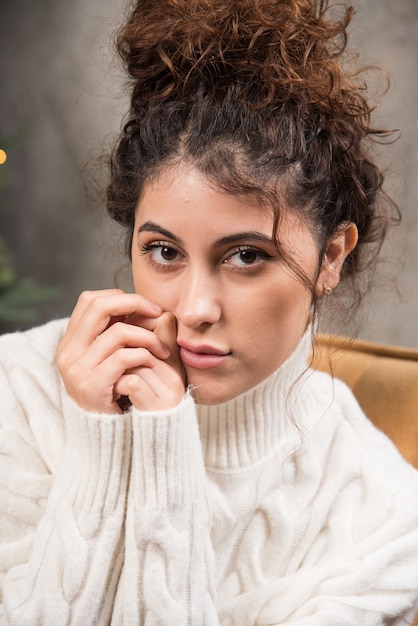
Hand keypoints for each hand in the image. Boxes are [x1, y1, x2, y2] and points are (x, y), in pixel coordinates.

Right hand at [57, 290, 180, 413]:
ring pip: (118, 332)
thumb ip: (121, 332)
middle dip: (133, 303)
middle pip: (99, 306)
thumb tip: (144, 305)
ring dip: (147, 337)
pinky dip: (144, 355)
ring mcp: (76, 369)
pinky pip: (124, 357)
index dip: (119, 297)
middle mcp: (68, 353)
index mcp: (70, 342)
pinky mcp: (91, 385)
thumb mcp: (115, 357)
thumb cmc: (118, 392)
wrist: (109, 435)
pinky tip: (154, 362)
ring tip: (161, 349)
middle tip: (157, 311)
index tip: (145, 306)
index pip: (90, 300)